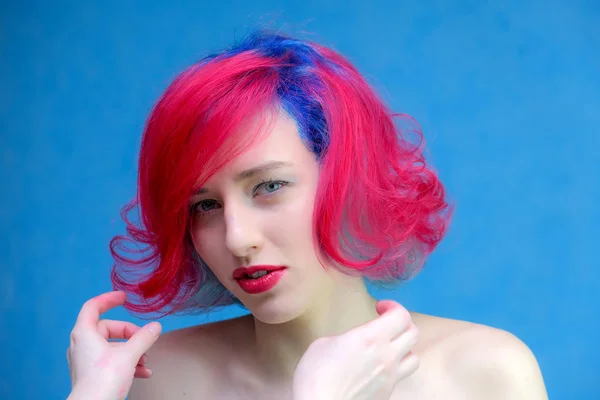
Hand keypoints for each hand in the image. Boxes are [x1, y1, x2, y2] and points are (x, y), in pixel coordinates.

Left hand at [66, 291, 161, 399]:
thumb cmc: (103, 381)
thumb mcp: (129, 355)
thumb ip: (144, 338)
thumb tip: (155, 326)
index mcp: (84, 333)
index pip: (93, 307)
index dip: (108, 299)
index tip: (124, 297)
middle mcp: (82, 344)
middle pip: (108, 328)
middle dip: (130, 334)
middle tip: (145, 341)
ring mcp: (85, 360)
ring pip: (112, 347)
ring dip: (132, 351)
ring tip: (145, 362)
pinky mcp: (91, 374)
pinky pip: (111, 361)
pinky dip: (127, 364)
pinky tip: (143, 373)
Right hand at [292, 300, 418, 399]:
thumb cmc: (316, 375)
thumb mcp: (323, 344)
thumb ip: (346, 338)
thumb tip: (352, 343)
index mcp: (371, 337)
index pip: (401, 315)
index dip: (393, 307)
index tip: (379, 308)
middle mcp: (387, 356)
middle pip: (413, 333)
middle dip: (402, 323)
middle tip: (387, 323)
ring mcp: (390, 377)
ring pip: (414, 357)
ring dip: (404, 347)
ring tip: (389, 347)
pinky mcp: (387, 393)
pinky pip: (401, 375)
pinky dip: (395, 367)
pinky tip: (378, 368)